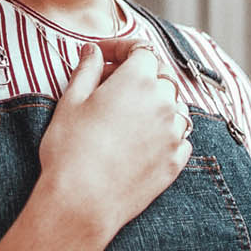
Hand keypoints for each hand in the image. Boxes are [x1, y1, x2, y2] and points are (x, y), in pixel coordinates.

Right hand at [36, 42, 191, 248]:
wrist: (82, 202)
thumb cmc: (70, 150)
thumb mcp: (70, 101)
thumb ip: (86, 69)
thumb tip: (93, 51)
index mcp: (138, 81)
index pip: (141, 49)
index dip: (120, 47)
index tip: (102, 55)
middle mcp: (164, 104)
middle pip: (160, 75)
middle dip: (137, 73)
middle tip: (106, 86)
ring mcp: (174, 134)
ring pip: (173, 105)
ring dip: (154, 102)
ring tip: (125, 114)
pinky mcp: (176, 161)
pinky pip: (180, 136)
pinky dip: (165, 131)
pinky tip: (140, 139)